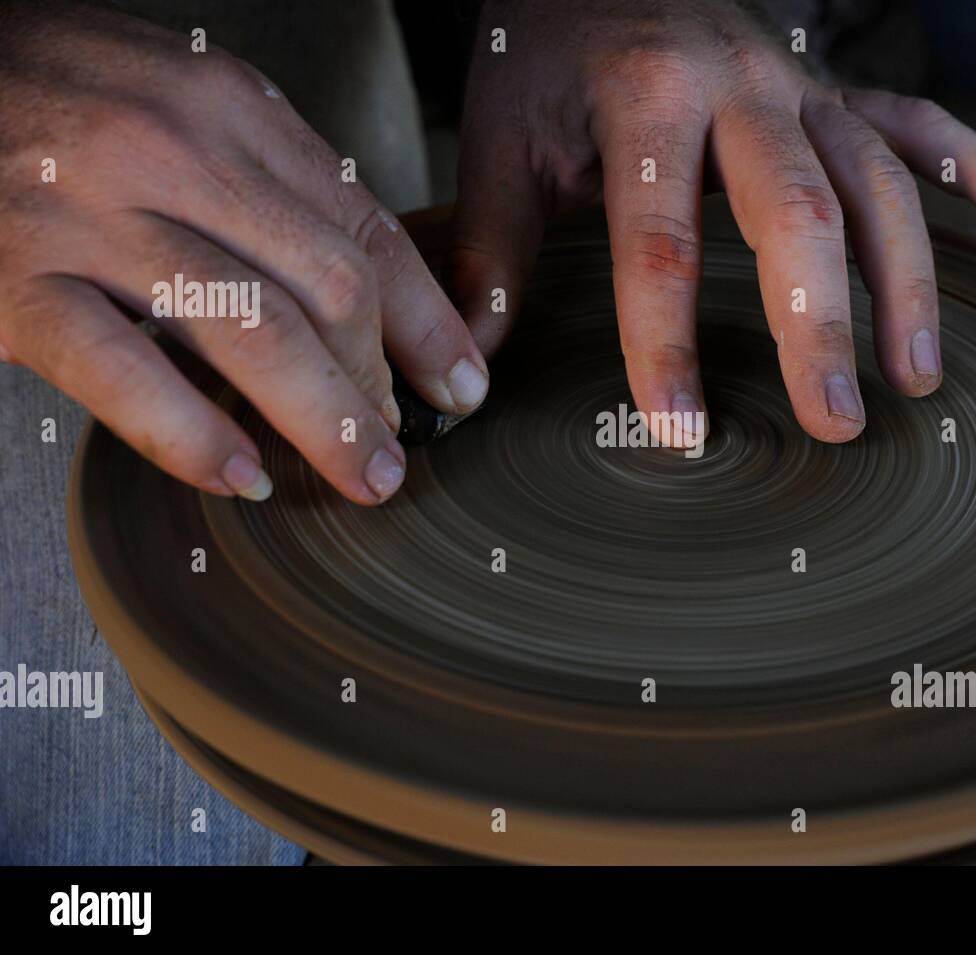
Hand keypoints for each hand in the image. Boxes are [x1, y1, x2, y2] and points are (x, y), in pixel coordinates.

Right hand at [0, 2, 488, 503]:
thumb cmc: (52, 93)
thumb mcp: (176, 99)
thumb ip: (265, 178)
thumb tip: (360, 286)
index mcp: (227, 105)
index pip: (365, 228)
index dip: (427, 321)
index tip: (460, 381)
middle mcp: (171, 151)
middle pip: (328, 288)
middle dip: (381, 382)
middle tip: (399, 445)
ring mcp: (90, 216)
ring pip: (253, 335)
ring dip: (325, 422)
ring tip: (363, 476)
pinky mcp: (16, 282)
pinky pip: (127, 376)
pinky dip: (195, 439)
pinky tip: (244, 479)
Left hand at [450, 0, 975, 443]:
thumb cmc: (546, 51)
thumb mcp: (503, 138)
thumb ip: (494, 251)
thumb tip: (470, 374)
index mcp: (648, 96)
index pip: (660, 240)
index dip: (667, 341)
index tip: (678, 432)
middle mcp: (743, 88)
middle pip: (800, 214)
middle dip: (820, 324)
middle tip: (836, 425)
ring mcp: (802, 85)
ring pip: (879, 183)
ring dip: (909, 281)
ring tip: (916, 377)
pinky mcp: (834, 89)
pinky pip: (920, 125)